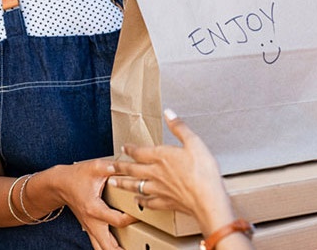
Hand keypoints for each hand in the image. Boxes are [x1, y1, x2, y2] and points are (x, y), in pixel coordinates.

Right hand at [57, 159, 135, 249]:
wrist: (59, 184)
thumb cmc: (76, 176)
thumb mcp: (96, 167)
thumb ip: (114, 166)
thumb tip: (131, 166)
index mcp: (94, 209)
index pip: (118, 220)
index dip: (133, 218)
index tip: (142, 212)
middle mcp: (92, 223)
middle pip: (109, 247)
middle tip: (140, 247)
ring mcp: (90, 228)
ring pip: (102, 249)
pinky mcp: (89, 228)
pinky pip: (98, 245)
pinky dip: (108, 248)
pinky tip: (119, 247)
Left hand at [110, 110, 235, 235]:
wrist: (207, 199)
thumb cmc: (203, 171)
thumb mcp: (194, 142)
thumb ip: (179, 127)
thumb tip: (168, 112)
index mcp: (162, 156)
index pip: (140, 152)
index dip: (130, 149)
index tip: (123, 148)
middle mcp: (156, 173)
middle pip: (133, 169)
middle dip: (120, 167)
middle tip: (108, 167)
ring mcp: (159, 189)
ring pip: (136, 186)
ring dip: (123, 184)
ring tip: (113, 183)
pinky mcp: (166, 202)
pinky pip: (148, 202)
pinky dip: (141, 201)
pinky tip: (137, 201)